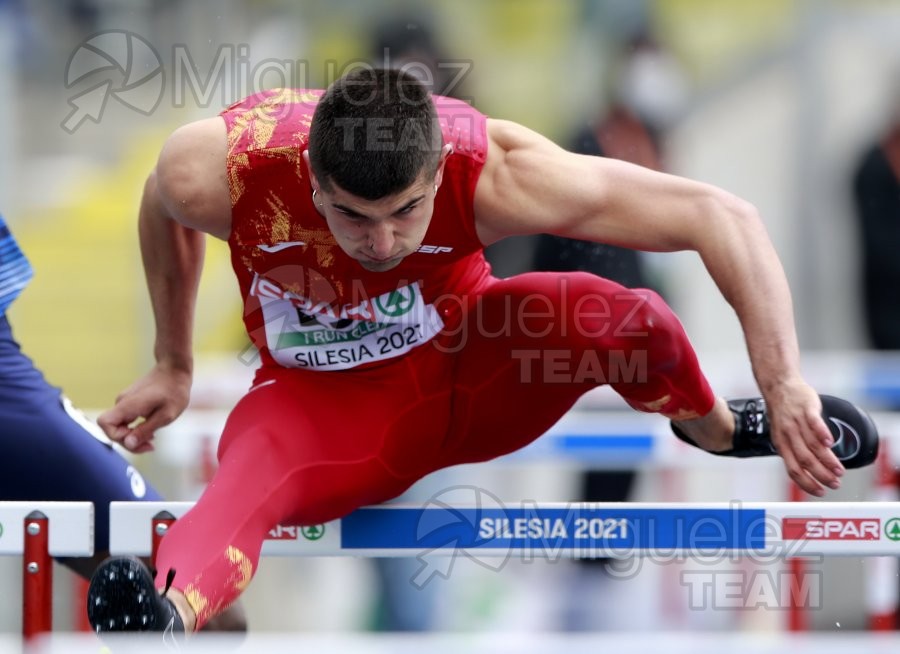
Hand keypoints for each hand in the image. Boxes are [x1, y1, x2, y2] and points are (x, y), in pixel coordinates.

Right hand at [97, 363, 191, 452]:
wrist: (175, 369)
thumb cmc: (174, 391)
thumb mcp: (165, 415)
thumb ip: (145, 430)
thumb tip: (128, 443)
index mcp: (128, 405)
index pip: (105, 424)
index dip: (118, 437)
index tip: (141, 439)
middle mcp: (122, 402)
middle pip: (112, 429)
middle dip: (129, 441)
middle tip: (151, 445)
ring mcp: (125, 402)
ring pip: (119, 426)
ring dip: (133, 435)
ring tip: (153, 437)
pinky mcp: (130, 402)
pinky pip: (126, 420)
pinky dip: (135, 428)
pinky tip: (151, 428)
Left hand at [764, 379, 843, 495]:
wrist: (779, 386)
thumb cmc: (783, 413)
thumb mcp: (782, 434)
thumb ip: (793, 449)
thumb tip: (806, 471)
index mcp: (781, 443)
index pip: (793, 469)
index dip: (806, 482)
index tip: (820, 491)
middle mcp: (788, 434)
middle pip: (805, 460)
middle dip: (821, 475)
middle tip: (835, 483)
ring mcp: (796, 420)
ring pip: (812, 445)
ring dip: (827, 460)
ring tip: (839, 470)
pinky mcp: (806, 408)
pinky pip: (814, 422)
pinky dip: (822, 433)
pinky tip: (831, 443)